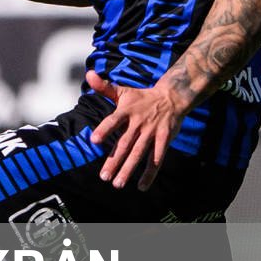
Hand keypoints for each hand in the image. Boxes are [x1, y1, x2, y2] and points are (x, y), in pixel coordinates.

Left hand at [85, 71, 186, 190]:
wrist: (172, 97)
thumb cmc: (141, 98)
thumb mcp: (123, 91)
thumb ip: (104, 87)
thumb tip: (88, 74)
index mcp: (126, 111)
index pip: (113, 120)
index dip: (104, 129)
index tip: (94, 140)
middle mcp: (138, 123)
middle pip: (124, 144)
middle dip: (114, 161)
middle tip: (103, 177)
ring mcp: (152, 133)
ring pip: (139, 154)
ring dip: (128, 170)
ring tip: (117, 184)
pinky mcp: (164, 140)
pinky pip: (156, 159)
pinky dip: (150, 173)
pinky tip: (141, 186)